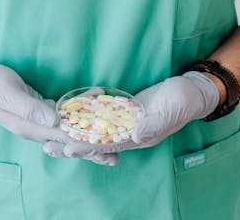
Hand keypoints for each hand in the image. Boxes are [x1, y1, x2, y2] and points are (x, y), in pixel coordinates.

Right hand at [0, 59, 118, 165]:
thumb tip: (52, 121)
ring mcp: (39, 122)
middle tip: (117, 154)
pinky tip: (95, 109)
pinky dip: (80, 116)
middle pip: (69, 142)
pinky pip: (64, 117)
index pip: (63, 140)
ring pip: (68, 132)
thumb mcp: (7, 94)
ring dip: (89, 136)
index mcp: (30, 128)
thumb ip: (29, 108)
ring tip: (113, 141)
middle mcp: (37, 129)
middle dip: (93, 148)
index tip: (107, 148)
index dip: (86, 144)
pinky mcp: (41, 111)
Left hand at [43, 72, 218, 158]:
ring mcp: (126, 122)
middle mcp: (130, 133)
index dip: (87, 147)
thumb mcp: (170, 110)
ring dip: (76, 132)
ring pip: (97, 131)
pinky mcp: (125, 110)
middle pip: (97, 142)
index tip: (67, 147)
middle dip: (73, 144)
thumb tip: (134, 136)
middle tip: (48, 146)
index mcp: (139, 137)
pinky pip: (103, 116)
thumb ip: (153, 124)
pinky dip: (87, 117)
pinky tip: (70, 115)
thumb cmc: (183, 100)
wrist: (191, 90)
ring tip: (52, 134)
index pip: (108, 145)